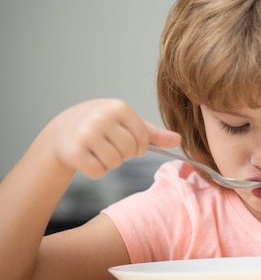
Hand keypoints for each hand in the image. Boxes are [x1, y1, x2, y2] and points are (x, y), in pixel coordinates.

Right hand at [40, 98, 180, 177]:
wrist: (62, 131)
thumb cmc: (102, 126)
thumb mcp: (127, 124)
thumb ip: (153, 133)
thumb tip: (178, 140)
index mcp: (119, 108)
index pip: (143, 138)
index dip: (138, 146)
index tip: (127, 142)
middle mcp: (101, 118)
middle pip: (129, 151)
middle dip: (123, 154)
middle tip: (110, 146)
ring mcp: (86, 134)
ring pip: (114, 163)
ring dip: (110, 163)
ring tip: (99, 151)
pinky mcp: (74, 151)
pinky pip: (98, 171)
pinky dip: (96, 170)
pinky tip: (88, 158)